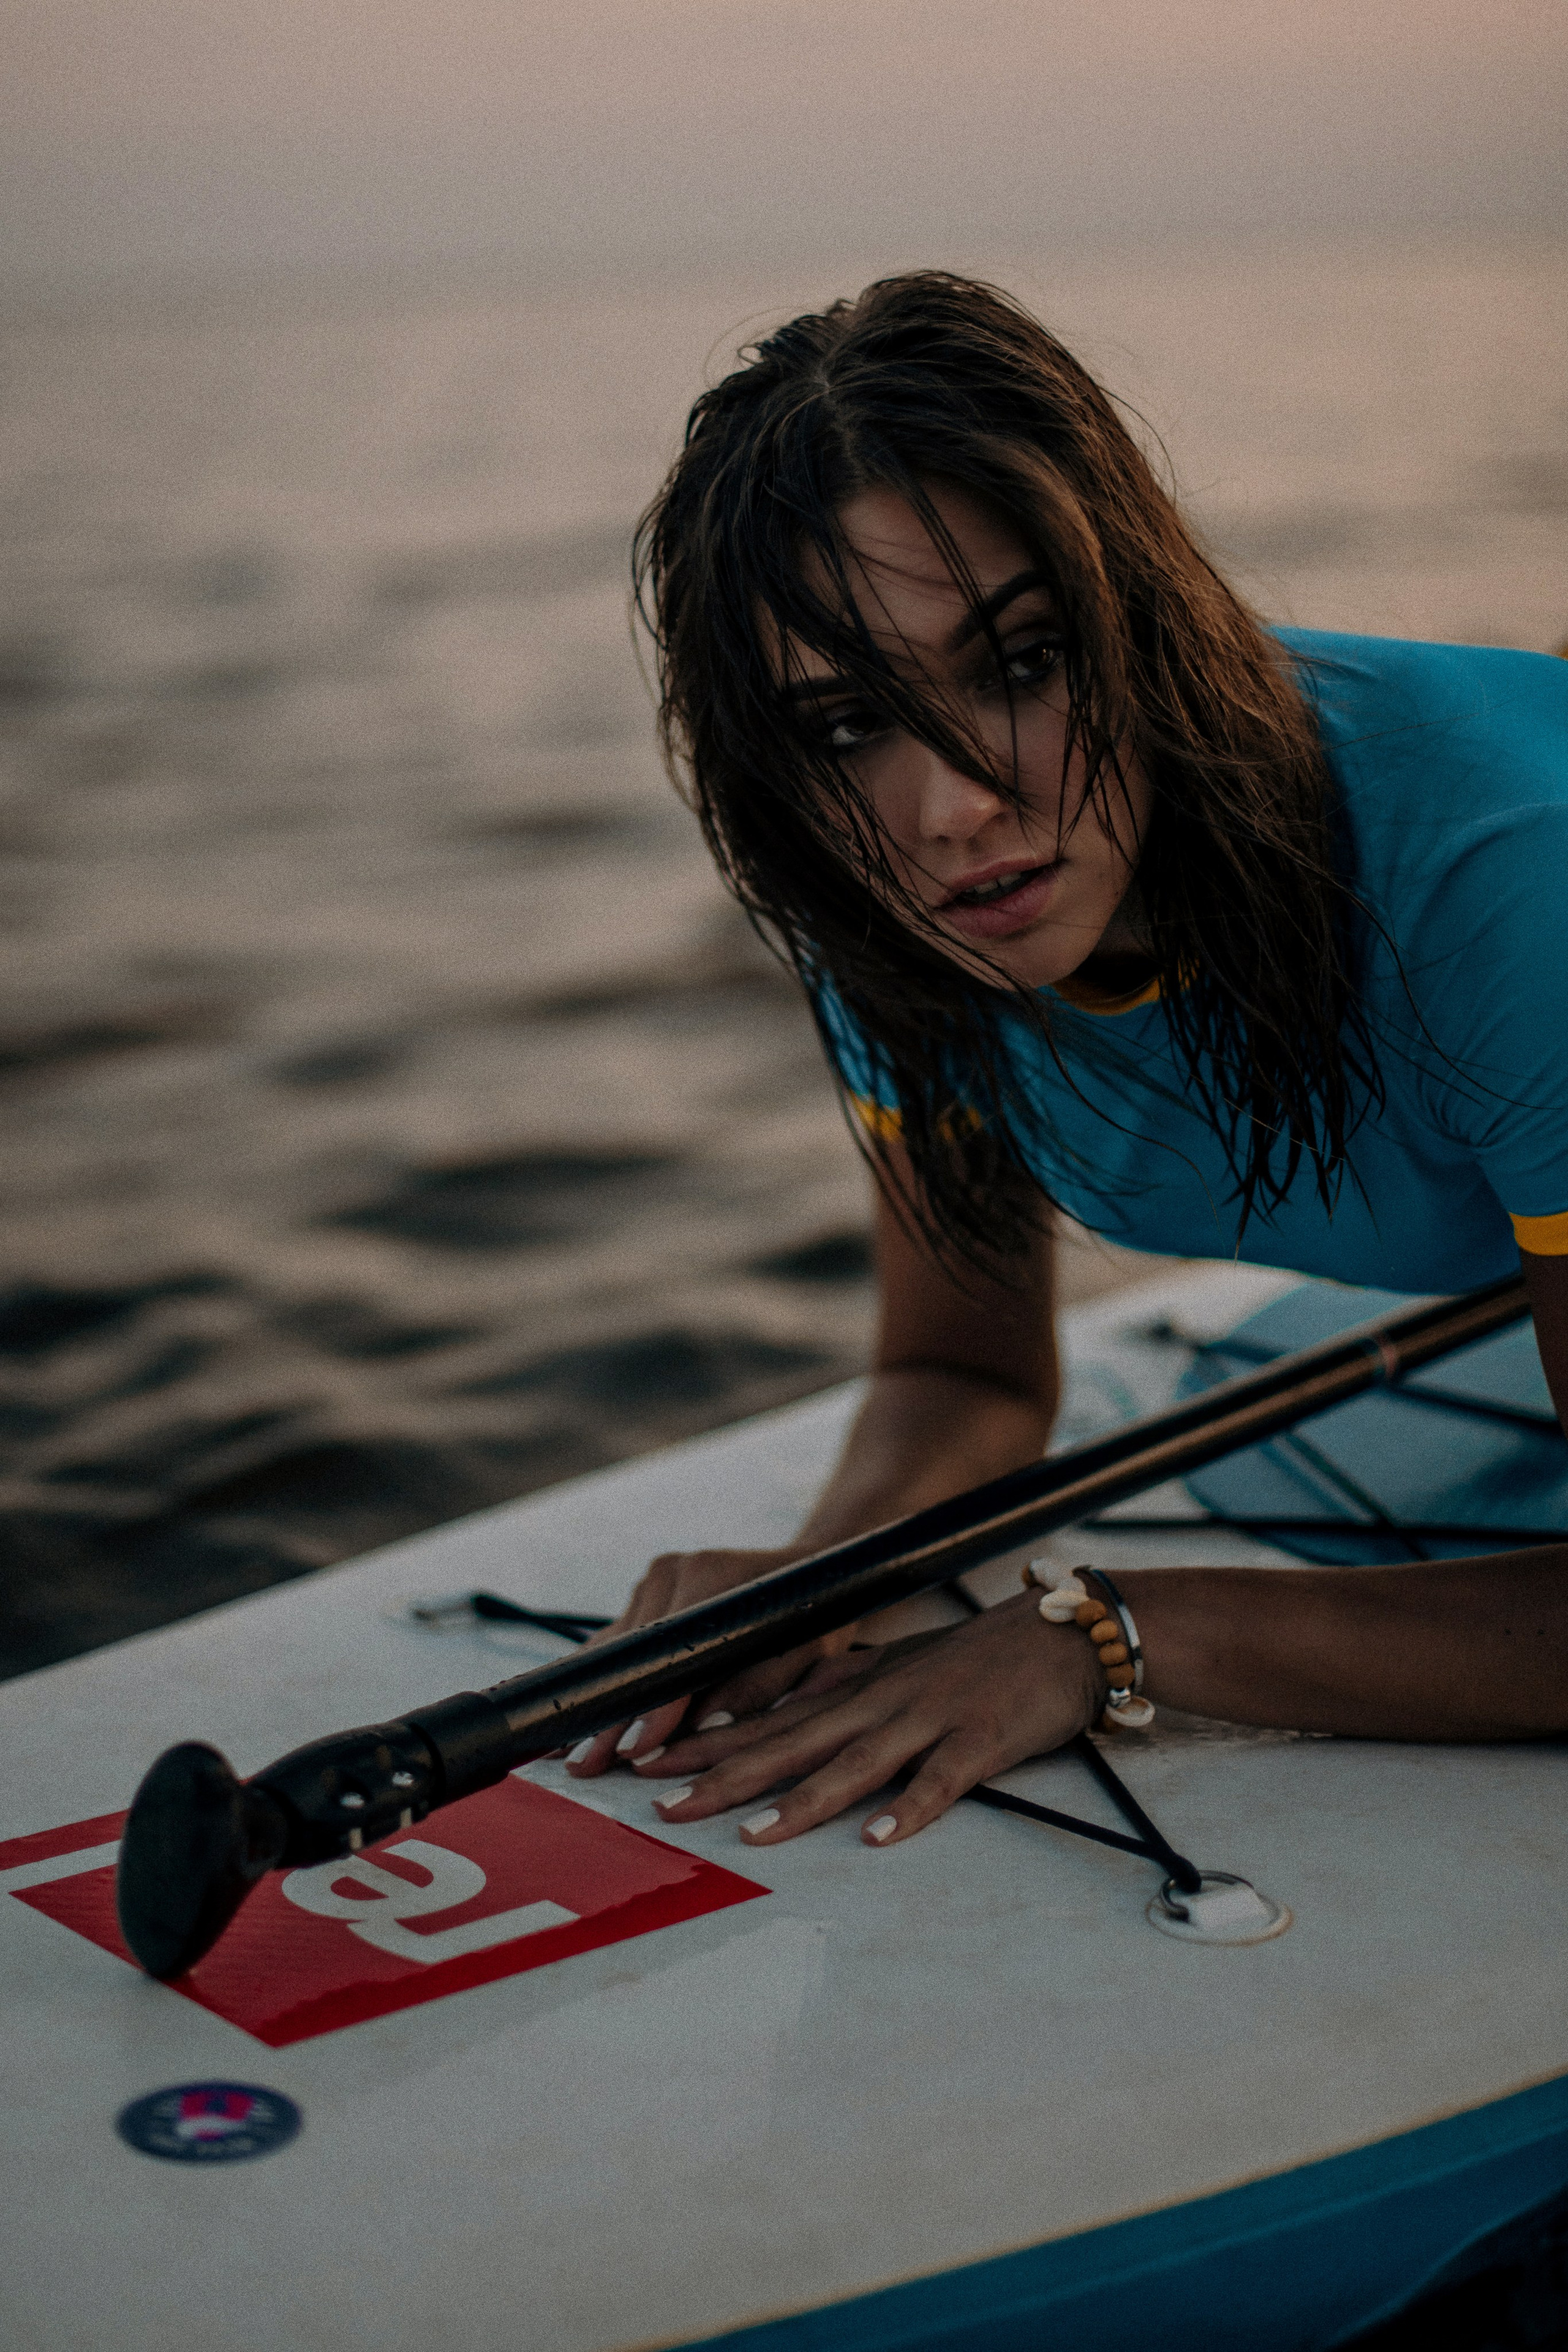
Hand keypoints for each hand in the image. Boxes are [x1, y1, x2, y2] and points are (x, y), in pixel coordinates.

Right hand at [563, 1545, 862, 1776]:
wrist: (809, 1569)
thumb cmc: (815, 1619)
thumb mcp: (804, 1652)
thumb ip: (757, 1687)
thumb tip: (707, 1730)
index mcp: (713, 1576)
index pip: (671, 1652)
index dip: (653, 1705)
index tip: (633, 1750)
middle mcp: (674, 1570)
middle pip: (632, 1656)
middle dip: (608, 1716)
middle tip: (584, 1767)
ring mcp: (655, 1578)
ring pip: (614, 1651)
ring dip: (594, 1703)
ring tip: (566, 1752)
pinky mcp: (645, 1592)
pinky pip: (615, 1643)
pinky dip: (597, 1682)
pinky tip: (575, 1720)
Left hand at [629, 1591, 1103, 1846]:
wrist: (1062, 1633)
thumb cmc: (978, 1659)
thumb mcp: (901, 1668)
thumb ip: (847, 1688)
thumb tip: (792, 1706)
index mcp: (858, 1689)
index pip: (768, 1720)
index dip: (706, 1743)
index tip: (646, 1763)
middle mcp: (880, 1701)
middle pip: (791, 1743)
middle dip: (724, 1776)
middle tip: (662, 1806)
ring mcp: (928, 1719)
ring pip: (854, 1763)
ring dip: (800, 1800)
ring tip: (750, 1835)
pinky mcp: (979, 1740)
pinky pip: (939, 1780)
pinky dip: (908, 1810)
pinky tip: (878, 1839)